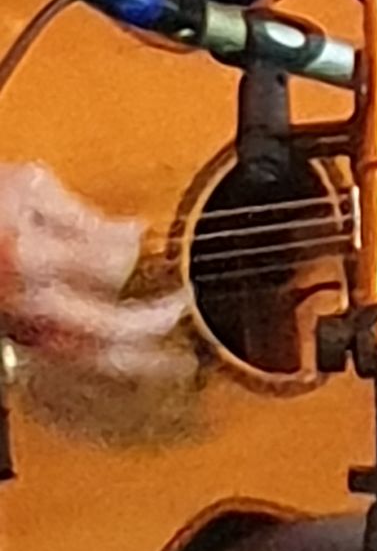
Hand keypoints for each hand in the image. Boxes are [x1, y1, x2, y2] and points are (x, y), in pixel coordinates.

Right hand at [0, 161, 188, 374]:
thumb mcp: (28, 186)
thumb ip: (83, 213)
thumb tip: (134, 233)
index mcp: (30, 256)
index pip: (107, 266)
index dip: (133, 250)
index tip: (143, 235)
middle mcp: (29, 300)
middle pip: (106, 328)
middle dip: (152, 320)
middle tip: (180, 304)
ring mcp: (23, 327)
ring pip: (91, 359)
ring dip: (138, 360)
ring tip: (174, 360)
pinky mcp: (21, 340)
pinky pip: (73, 362)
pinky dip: (108, 364)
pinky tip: (131, 358)